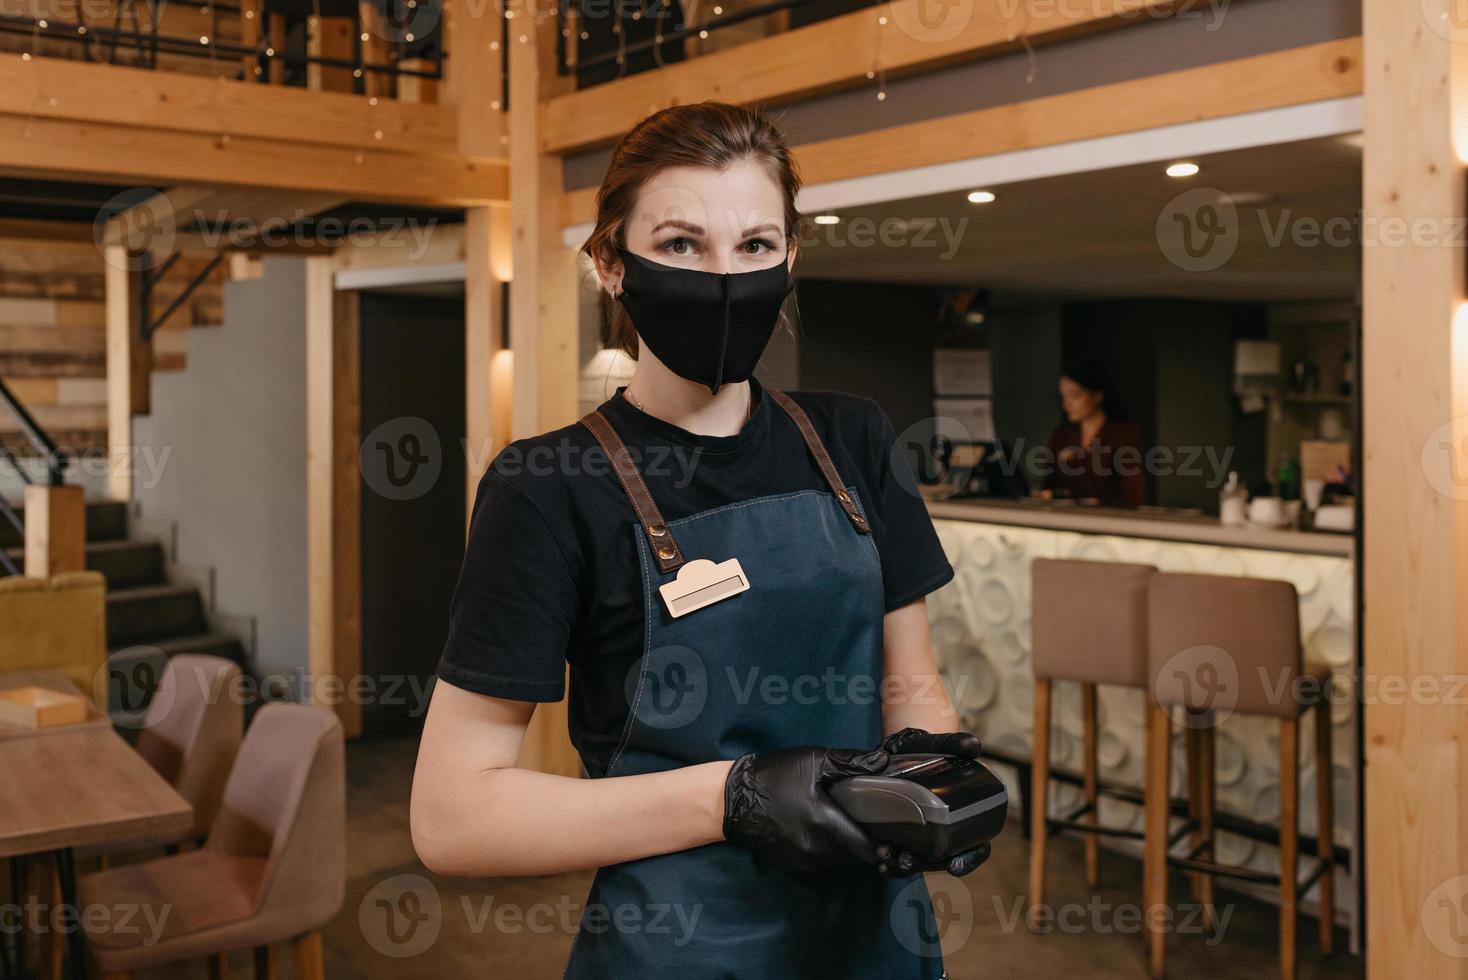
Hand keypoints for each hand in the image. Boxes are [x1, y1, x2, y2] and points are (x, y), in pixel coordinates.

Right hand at [722, 745, 889, 874]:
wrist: (731, 800)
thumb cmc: (773, 776)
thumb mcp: (812, 760)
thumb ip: (850, 762)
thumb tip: (884, 762)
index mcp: (824, 824)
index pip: (866, 849)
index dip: (883, 846)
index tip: (891, 836)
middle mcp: (816, 850)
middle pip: (856, 859)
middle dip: (868, 846)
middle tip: (874, 827)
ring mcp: (802, 861)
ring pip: (840, 863)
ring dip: (850, 850)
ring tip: (852, 827)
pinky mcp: (792, 865)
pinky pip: (821, 864)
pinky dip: (830, 853)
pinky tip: (827, 833)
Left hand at [873, 727, 988, 877]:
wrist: (904, 749)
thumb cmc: (928, 749)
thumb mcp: (940, 744)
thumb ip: (956, 744)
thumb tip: (974, 746)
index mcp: (965, 815)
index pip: (977, 846)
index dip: (970, 859)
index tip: (954, 867)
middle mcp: (947, 830)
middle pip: (943, 860)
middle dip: (925, 866)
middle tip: (907, 862)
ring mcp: (925, 835)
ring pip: (920, 862)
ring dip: (904, 867)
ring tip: (887, 861)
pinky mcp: (904, 834)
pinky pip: (901, 856)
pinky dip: (891, 862)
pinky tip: (879, 860)